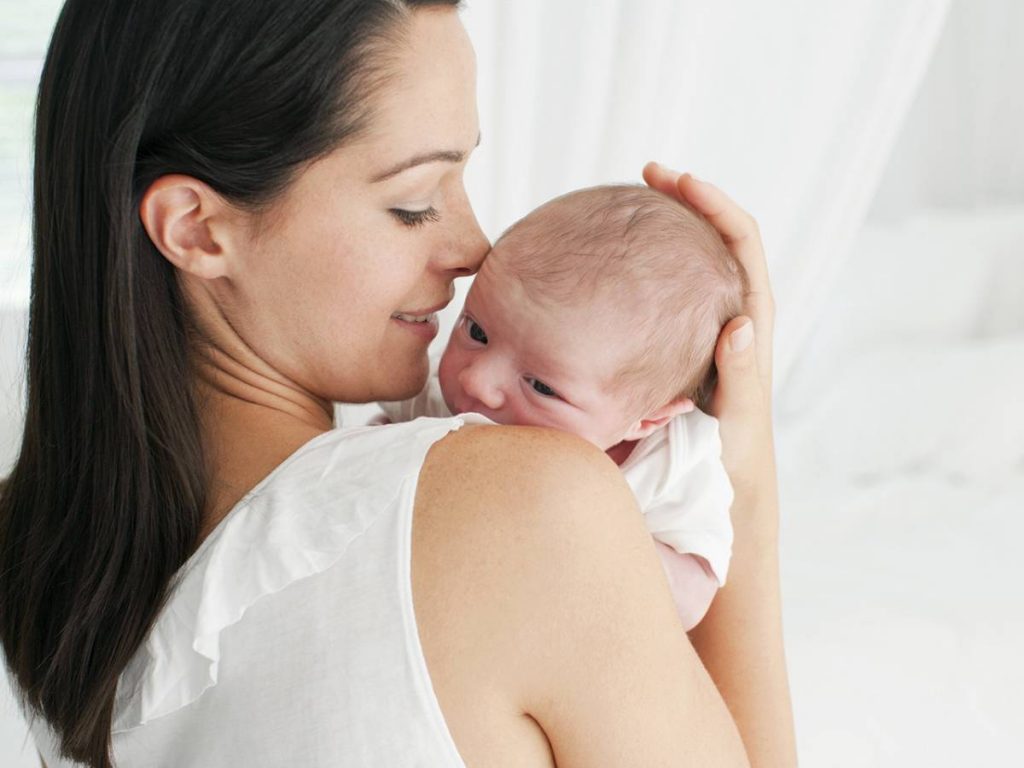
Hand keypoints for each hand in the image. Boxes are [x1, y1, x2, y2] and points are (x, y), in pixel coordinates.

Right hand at [642, 164, 775, 498]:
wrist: (728, 475)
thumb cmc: (735, 447)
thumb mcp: (738, 412)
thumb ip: (740, 371)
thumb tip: (741, 323)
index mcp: (751, 314)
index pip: (741, 238)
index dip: (713, 202)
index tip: (677, 180)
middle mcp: (733, 307)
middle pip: (716, 233)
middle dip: (687, 197)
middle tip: (649, 174)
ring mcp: (706, 320)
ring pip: (692, 256)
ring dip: (667, 223)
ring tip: (630, 202)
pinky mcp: (685, 336)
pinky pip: (669, 287)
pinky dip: (649, 262)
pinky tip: (616, 260)